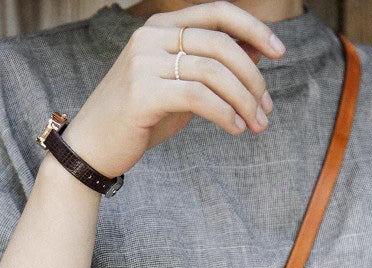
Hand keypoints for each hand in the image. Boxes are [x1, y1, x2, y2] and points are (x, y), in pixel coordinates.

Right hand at [60, 0, 284, 178]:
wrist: (91, 149)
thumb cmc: (137, 121)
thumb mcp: (180, 89)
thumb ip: (212, 70)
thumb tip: (256, 54)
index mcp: (159, 29)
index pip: (217, 13)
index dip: (253, 29)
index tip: (280, 52)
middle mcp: (151, 37)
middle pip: (220, 44)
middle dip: (252, 77)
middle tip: (267, 108)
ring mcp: (144, 63)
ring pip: (213, 72)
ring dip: (244, 100)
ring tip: (257, 124)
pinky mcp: (143, 93)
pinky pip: (198, 97)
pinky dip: (225, 113)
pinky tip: (237, 129)